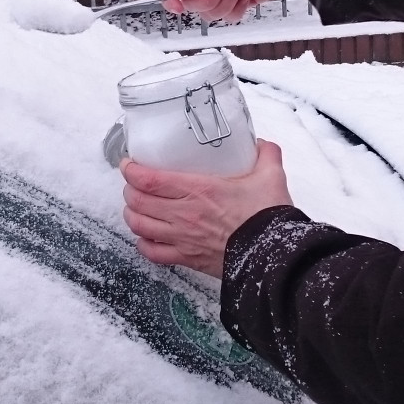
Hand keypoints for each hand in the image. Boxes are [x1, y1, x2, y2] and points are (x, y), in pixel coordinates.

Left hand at [121, 141, 292, 278]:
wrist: (273, 255)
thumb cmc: (268, 217)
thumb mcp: (271, 176)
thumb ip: (266, 155)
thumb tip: (262, 145)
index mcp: (199, 189)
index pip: (149, 179)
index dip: (131, 170)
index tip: (129, 163)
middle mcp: (184, 214)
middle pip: (137, 201)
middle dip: (130, 190)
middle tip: (134, 183)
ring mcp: (182, 238)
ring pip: (139, 226)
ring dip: (132, 214)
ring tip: (136, 207)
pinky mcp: (187, 258)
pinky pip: (153, 253)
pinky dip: (143, 244)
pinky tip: (146, 237)